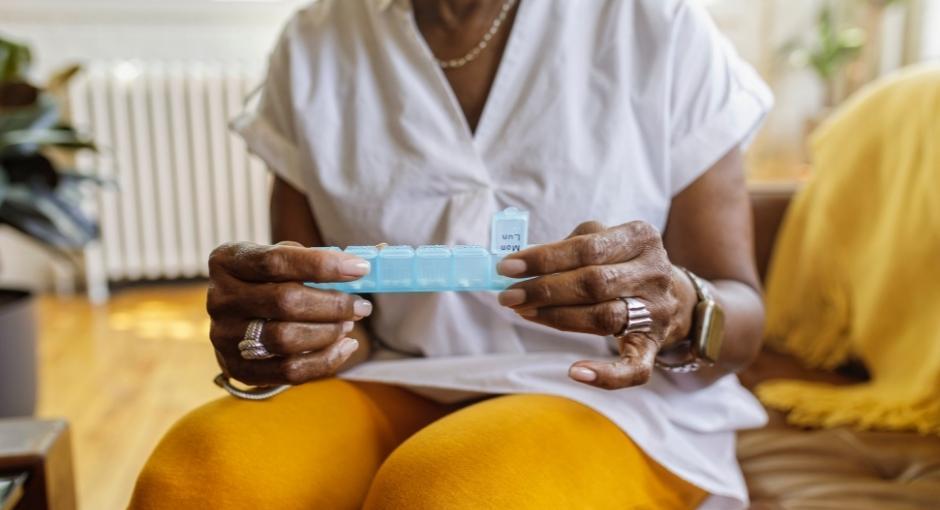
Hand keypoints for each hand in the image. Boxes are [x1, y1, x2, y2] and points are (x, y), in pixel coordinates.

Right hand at [207, 241, 372, 386]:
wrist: (237, 319)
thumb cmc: (270, 281)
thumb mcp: (281, 259)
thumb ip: (312, 259)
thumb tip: (361, 265)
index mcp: (227, 261)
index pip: (276, 261)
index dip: (322, 265)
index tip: (360, 268)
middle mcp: (219, 298)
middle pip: (284, 302)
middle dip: (333, 304)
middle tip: (361, 305)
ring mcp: (224, 336)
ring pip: (286, 338)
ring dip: (329, 332)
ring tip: (349, 324)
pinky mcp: (237, 368)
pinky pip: (288, 371)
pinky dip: (325, 360)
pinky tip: (345, 346)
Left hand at [496, 221, 693, 389]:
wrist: (672, 296)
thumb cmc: (620, 263)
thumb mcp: (604, 240)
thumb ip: (568, 246)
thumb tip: (520, 264)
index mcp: (640, 237)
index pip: (587, 247)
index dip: (544, 258)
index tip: (507, 267)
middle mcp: (654, 273)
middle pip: (594, 283)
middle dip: (545, 290)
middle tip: (509, 296)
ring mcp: (657, 311)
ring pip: (604, 318)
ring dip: (557, 318)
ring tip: (524, 312)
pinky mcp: (654, 345)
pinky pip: (634, 367)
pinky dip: (605, 374)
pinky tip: (575, 372)